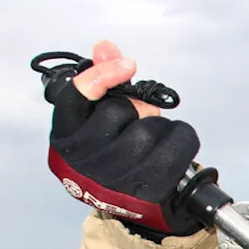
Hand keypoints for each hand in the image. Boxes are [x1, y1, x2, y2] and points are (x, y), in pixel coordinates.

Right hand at [47, 41, 201, 237]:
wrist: (133, 202)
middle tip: (141, 117)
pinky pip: (177, 146)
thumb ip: (103, 78)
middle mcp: (83, 160)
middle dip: (136, 108)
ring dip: (158, 126)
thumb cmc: (113, 151)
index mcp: (66, 136)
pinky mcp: (147, 189)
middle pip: (118, 111)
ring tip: (153, 138)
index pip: (76, 95)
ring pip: (148, 130)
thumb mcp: (100, 115)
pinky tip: (172, 146)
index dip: (103, 74)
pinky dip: (182, 138)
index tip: (127, 65)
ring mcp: (114, 178)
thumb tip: (106, 47)